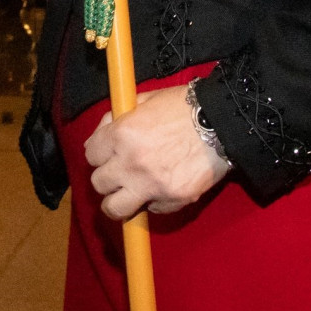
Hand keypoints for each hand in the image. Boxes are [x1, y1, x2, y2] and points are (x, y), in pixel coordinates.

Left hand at [84, 83, 229, 218]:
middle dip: (106, 177)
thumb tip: (100, 135)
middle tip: (117, 172)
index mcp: (122, 135)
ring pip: (115, 209)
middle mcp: (131, 163)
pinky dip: (154, 201)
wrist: (220, 122)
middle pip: (98, 184)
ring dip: (118, 201)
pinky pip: (152, 209)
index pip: (90, 155)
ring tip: (128, 192)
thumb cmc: (182, 107)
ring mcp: (151, 185)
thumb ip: (117, 118)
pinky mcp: (173, 200)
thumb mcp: (143, 100)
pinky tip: (161, 187)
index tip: (106, 154)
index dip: (98, 153)